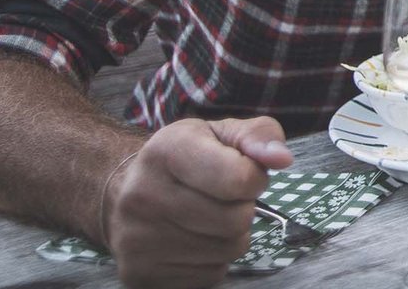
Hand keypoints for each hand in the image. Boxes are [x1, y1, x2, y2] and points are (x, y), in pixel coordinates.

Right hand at [101, 116, 294, 288]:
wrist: (125, 191)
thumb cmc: (185, 158)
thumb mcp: (221, 133)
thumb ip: (259, 136)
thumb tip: (282, 158)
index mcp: (167, 151)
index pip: (238, 179)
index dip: (255, 178)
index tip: (244, 172)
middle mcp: (144, 196)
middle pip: (236, 220)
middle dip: (243, 208)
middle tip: (224, 198)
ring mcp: (137, 239)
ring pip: (227, 251)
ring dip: (231, 235)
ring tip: (208, 216)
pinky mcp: (140, 273)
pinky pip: (210, 275)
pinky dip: (213, 259)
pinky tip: (193, 238)